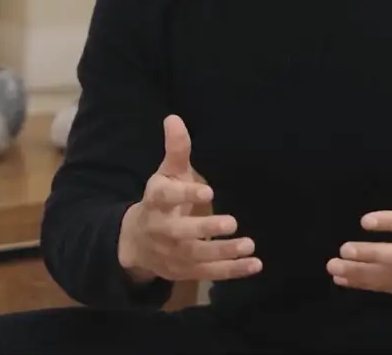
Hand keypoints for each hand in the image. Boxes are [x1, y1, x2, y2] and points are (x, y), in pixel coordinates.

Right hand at [118, 114, 261, 282]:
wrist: (136, 242)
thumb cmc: (160, 200)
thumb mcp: (166, 174)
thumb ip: (176, 150)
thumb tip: (174, 118)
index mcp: (156, 200)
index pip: (167, 197)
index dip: (186, 195)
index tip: (209, 192)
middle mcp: (162, 229)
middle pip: (181, 232)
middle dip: (205, 229)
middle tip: (232, 222)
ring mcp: (173, 253)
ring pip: (198, 256)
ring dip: (224, 253)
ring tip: (249, 244)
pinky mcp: (185, 271)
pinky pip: (210, 273)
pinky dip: (232, 271)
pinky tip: (255, 264)